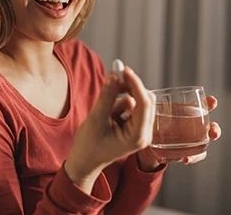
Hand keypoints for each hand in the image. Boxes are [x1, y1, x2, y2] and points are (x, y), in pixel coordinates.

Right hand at [64, 66, 155, 192]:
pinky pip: (132, 105)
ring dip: (123, 97)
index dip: (135, 83)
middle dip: (130, 87)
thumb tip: (114, 75)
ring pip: (138, 100)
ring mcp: (140, 129)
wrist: (85, 161)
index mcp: (138, 136)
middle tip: (113, 79)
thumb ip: (107, 97)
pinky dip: (120, 102)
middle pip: (145, 99)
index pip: (144, 103)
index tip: (123, 69)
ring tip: (106, 108)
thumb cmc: (89, 146)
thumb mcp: (96, 119)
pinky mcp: (134, 125)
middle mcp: (144, 133)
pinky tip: (109, 113)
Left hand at [137, 95, 221, 167]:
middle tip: (213, 132)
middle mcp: (193, 127)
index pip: (202, 106)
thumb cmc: (153, 121)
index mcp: (187, 113)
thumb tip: (138, 96)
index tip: (212, 100)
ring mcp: (191, 141)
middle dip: (215, 129)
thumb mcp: (152, 111)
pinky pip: (191, 156)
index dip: (210, 103)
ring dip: (200, 150)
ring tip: (188, 155)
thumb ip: (148, 104)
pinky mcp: (185, 152)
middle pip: (210, 127)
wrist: (147, 143)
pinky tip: (182, 159)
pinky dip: (190, 158)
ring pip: (203, 145)